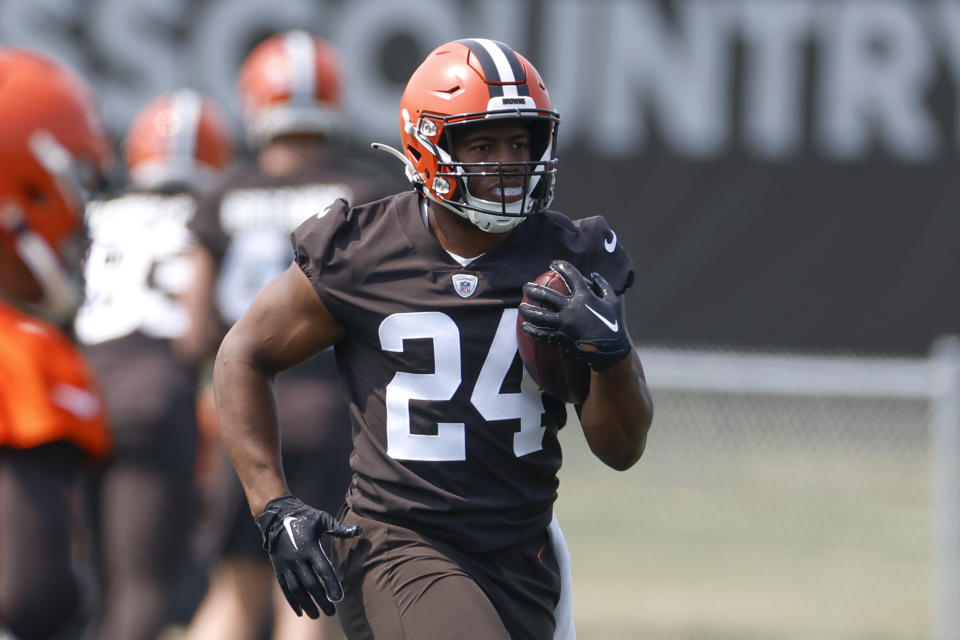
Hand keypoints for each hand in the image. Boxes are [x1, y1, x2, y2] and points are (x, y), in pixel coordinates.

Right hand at [254, 495, 361, 617]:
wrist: (276, 515)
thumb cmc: (304, 516)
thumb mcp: (323, 519)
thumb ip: (340, 528)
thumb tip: (359, 530)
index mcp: (310, 547)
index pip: (323, 570)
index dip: (331, 585)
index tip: (338, 598)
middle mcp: (297, 559)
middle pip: (311, 584)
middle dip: (321, 599)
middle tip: (331, 612)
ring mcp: (286, 565)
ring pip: (297, 589)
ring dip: (307, 604)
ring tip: (316, 615)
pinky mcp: (279, 568)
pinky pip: (285, 588)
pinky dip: (292, 601)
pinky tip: (300, 611)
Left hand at [518, 259, 631, 371]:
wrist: (612, 350)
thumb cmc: (614, 324)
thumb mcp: (613, 302)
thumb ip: (604, 286)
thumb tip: (594, 275)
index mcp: (585, 296)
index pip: (571, 275)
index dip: (561, 266)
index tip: (554, 264)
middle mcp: (571, 308)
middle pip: (545, 295)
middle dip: (533, 290)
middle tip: (526, 287)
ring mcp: (564, 324)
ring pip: (539, 316)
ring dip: (527, 311)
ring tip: (521, 307)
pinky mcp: (561, 338)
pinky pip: (542, 333)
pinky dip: (532, 330)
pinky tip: (525, 327)